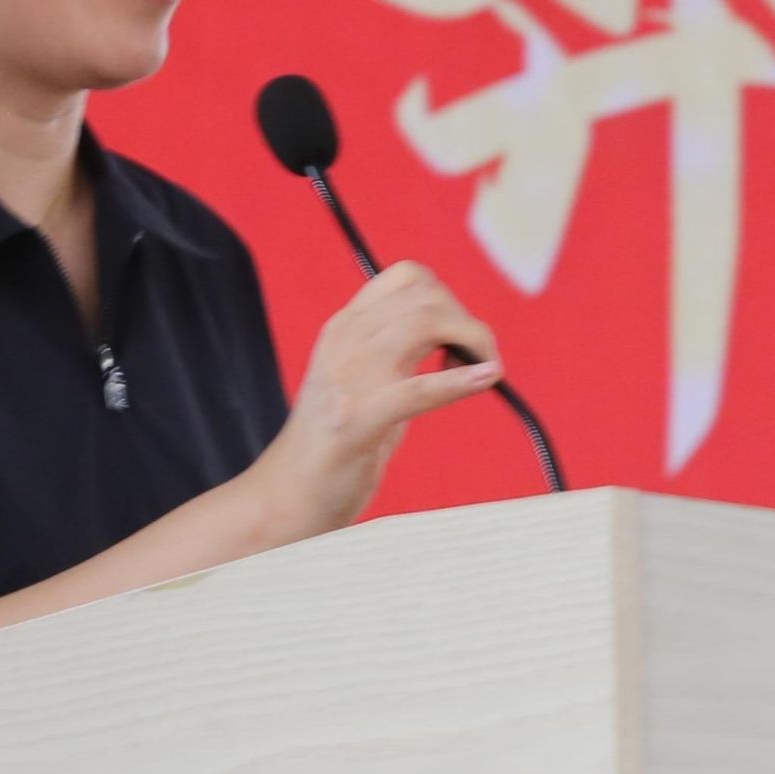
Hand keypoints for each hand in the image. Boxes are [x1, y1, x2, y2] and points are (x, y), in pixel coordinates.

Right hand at [246, 260, 503, 539]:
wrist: (285, 496)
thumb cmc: (332, 444)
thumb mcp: (360, 380)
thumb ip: (394, 352)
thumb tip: (452, 336)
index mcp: (344, 329)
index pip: (408, 277)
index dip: (448, 298)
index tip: (456, 338)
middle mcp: (345, 343)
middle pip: (427, 298)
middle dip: (468, 324)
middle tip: (478, 362)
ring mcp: (348, 380)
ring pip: (427, 324)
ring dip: (473, 343)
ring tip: (483, 372)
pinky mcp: (357, 422)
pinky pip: (419, 389)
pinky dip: (460, 381)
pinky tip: (488, 378)